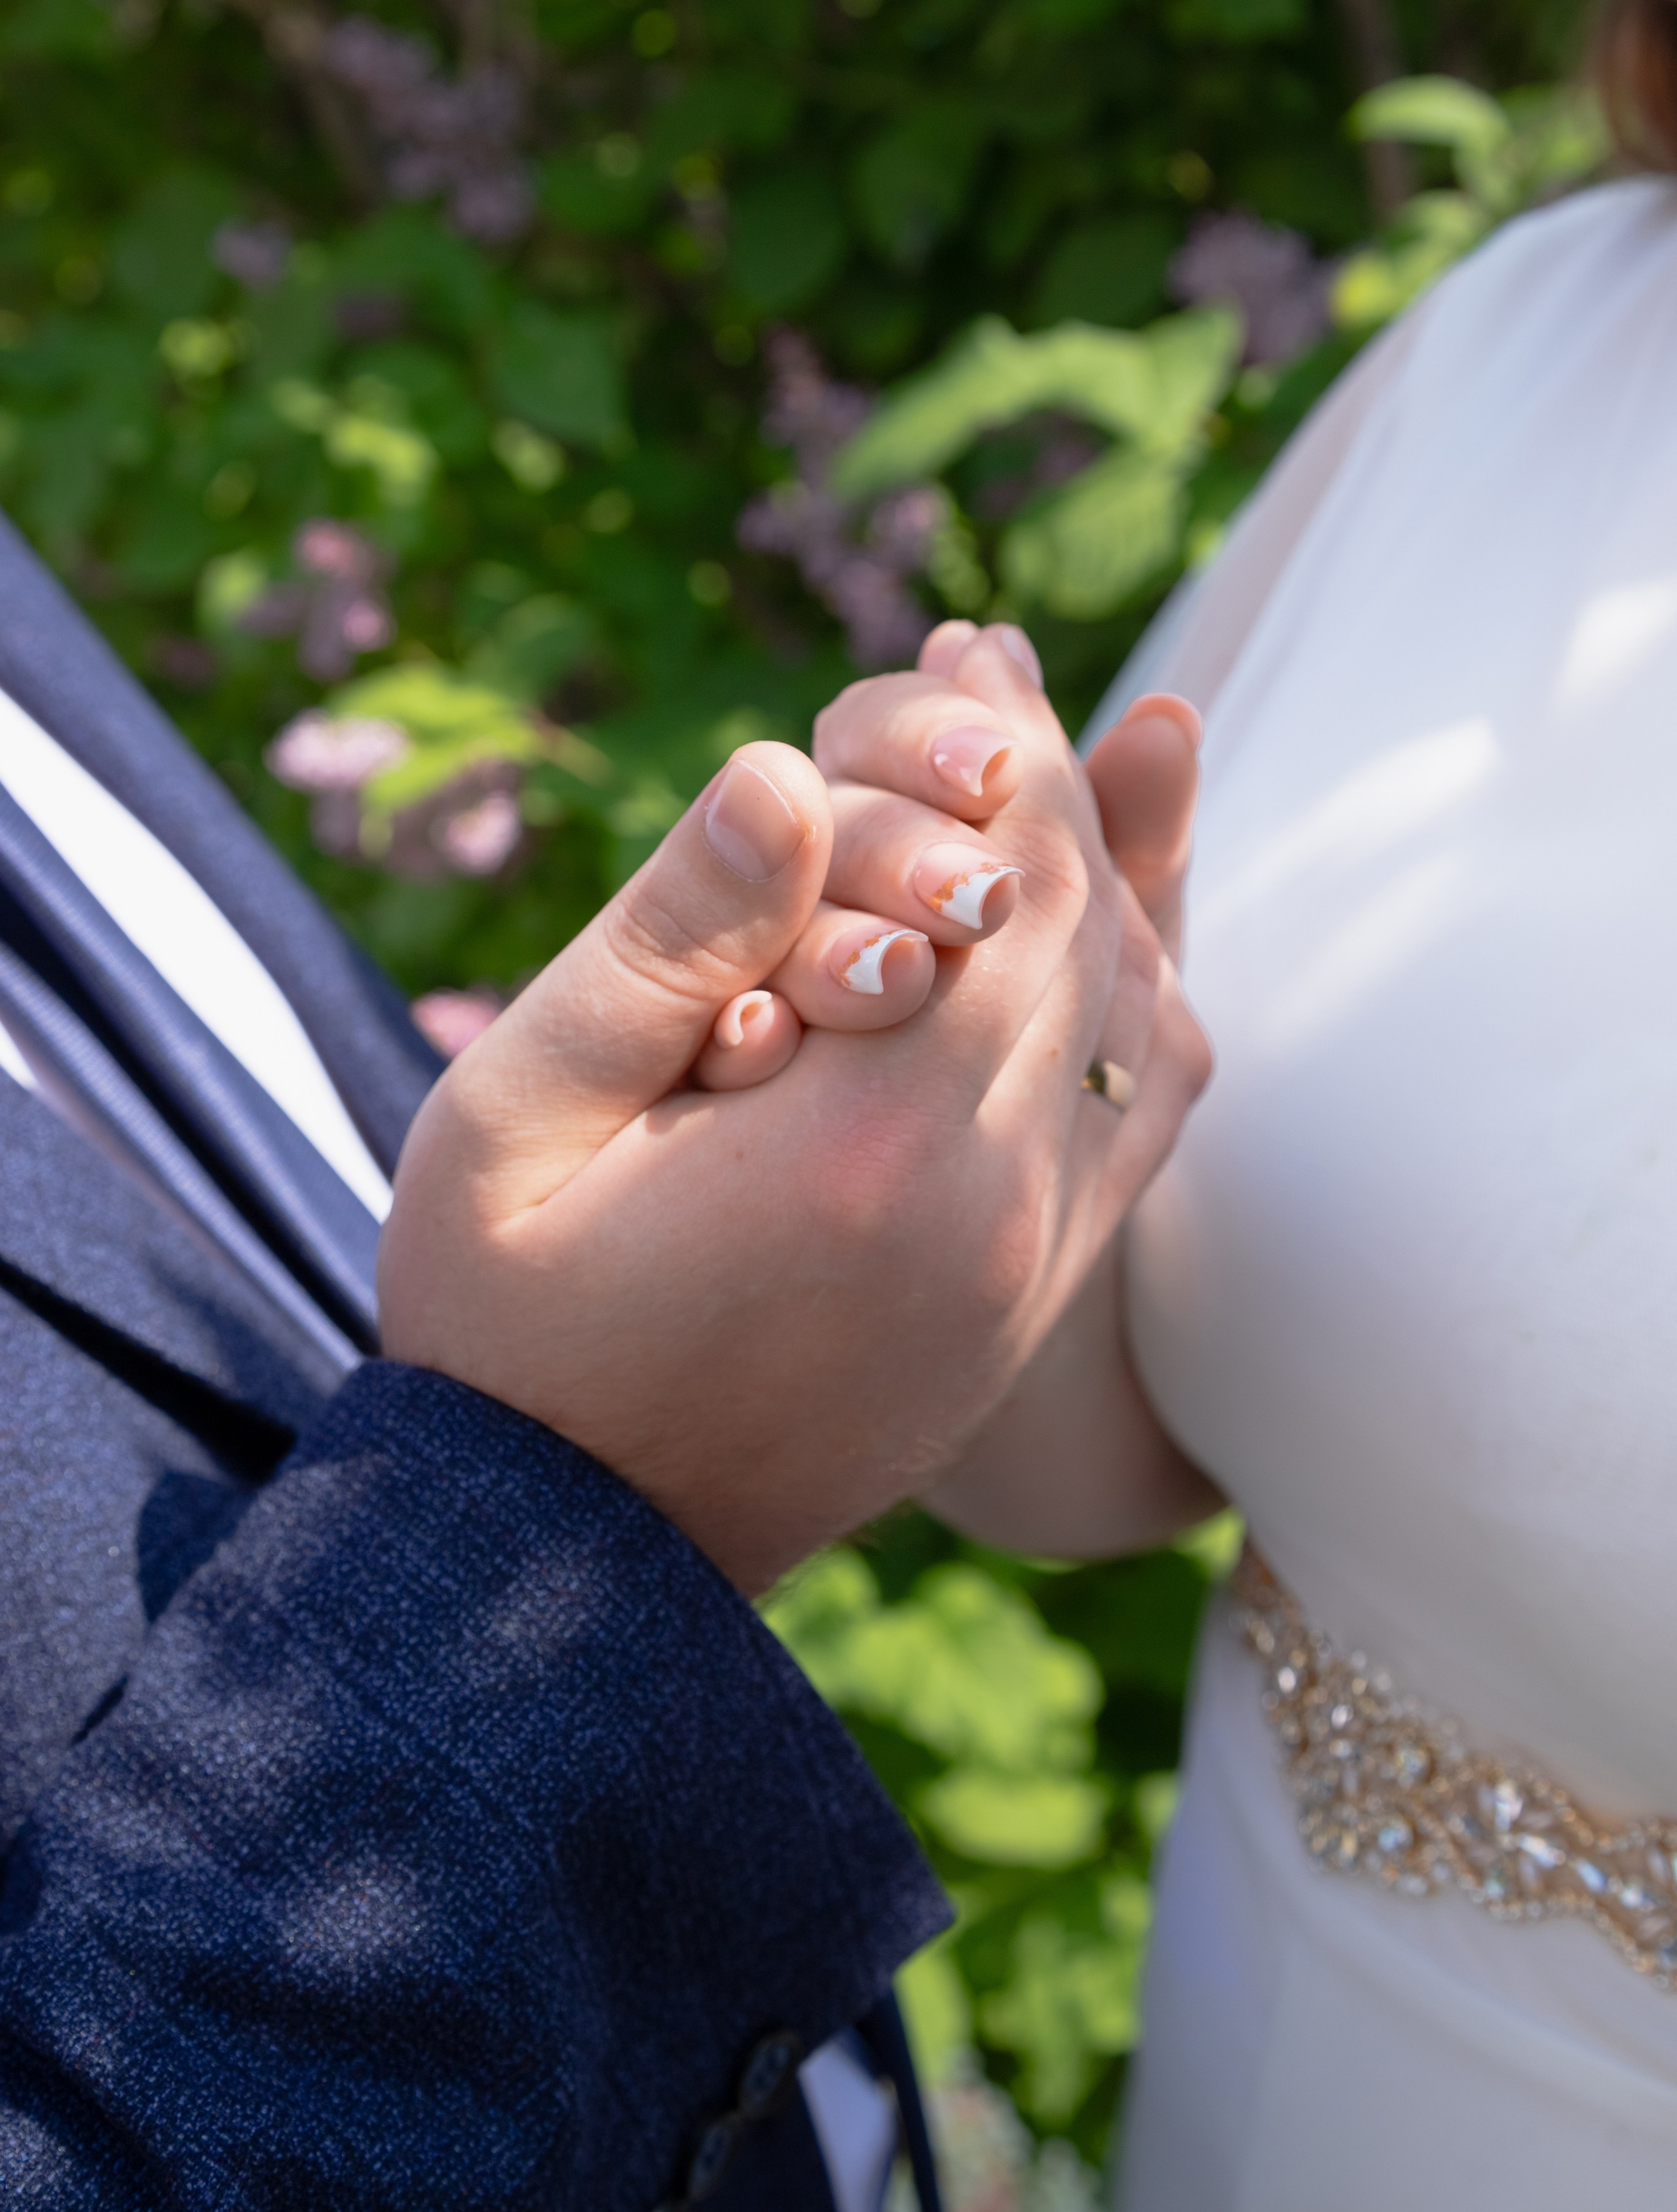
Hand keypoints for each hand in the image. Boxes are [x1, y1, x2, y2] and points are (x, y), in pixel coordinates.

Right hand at [378, 627, 1208, 1594]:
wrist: (572, 1563)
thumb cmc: (507, 1329)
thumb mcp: (518, 1116)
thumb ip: (659, 938)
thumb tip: (786, 772)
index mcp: (868, 1149)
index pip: (1010, 883)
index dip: (1001, 745)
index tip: (974, 648)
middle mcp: (998, 1211)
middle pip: (1092, 936)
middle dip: (1051, 792)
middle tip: (1001, 680)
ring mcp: (1038, 1274)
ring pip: (1146, 1023)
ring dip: (1099, 887)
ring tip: (1030, 789)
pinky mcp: (1037, 1309)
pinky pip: (1142, 1120)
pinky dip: (1126, 1003)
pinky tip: (1059, 945)